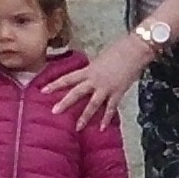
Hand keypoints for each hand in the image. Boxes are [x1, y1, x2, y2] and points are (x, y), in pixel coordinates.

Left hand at [39, 32, 155, 128]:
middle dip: (65, 103)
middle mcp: (95, 80)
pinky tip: (102, 128)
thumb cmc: (120, 49)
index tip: (43, 90)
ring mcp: (106, 88)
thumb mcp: (101, 58)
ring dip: (85, 117)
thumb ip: (94, 69)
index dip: (55, 84)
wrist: (135, 50)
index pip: (68, 78)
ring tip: (77, 128)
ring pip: (92, 105)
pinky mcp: (118, 93)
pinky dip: (106, 119)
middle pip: (76, 93)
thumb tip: (90, 75)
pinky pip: (110, 108)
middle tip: (54, 111)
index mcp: (89, 69)